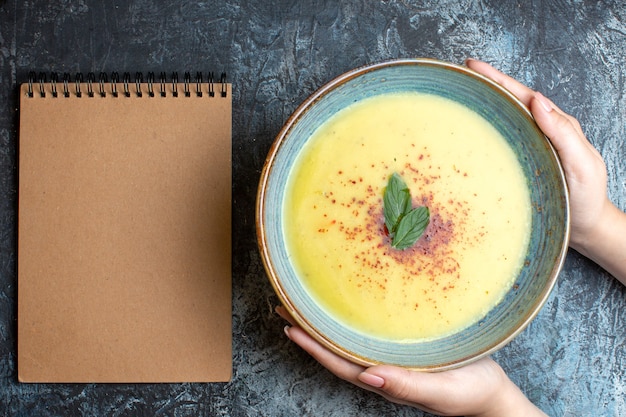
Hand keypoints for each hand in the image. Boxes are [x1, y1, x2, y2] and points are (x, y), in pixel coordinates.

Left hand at [277, 306, 544, 416]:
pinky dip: (350, 321)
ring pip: (349, 341)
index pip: (340, 362)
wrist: (492, 396)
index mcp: (385, 380)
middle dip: (310, 330)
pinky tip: (346, 309)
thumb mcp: (439, 390)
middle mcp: (382, 369)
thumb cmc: (469, 393)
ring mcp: (392, 359)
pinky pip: (369, 334)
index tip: (289, 326)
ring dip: (324, 324)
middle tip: (285, 305)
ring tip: (303, 305)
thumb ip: (406, 385)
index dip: (313, 346)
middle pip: (337, 349)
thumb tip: (368, 377)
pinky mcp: (405, 348)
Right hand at [466, 59, 625, 283]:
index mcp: (556, 126)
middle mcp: (540, 133)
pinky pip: (501, 139)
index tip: (474, 66)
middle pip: (511, 101)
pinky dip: (486, 129)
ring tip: (462, 92)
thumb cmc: (586, 198)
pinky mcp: (520, 163)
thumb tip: (538, 102)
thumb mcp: (582, 164)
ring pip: (505, 119)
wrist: (585, 229)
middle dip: (487, 84)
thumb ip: (564, 134)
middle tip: (462, 72)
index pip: (523, 96)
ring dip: (484, 104)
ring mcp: (529, 147)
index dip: (498, 79)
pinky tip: (471, 130)